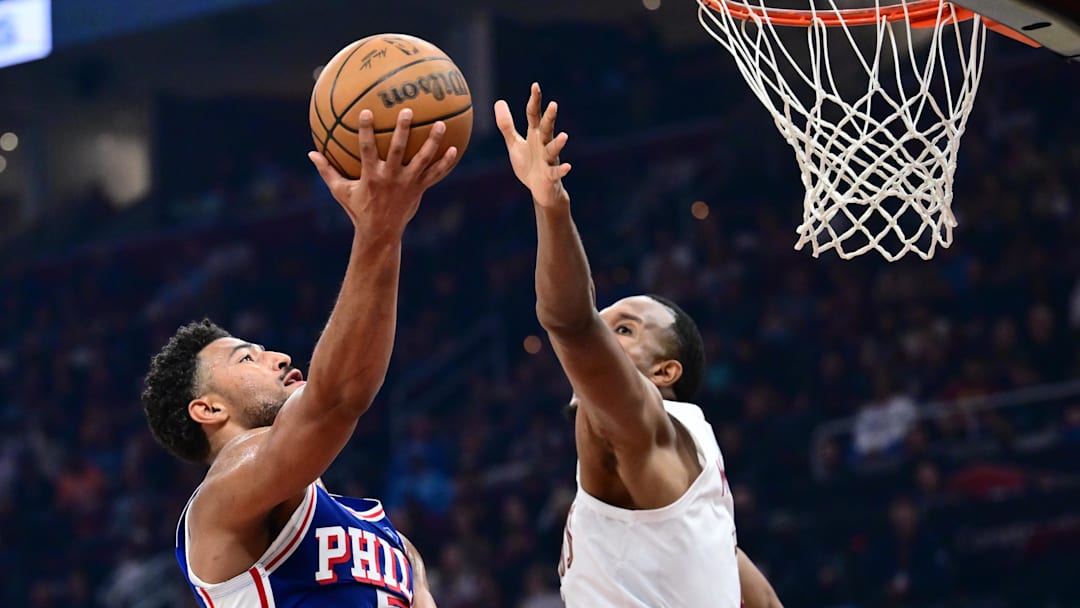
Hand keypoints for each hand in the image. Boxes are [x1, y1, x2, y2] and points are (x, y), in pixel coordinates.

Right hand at [309, 108, 457, 237]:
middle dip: (402, 130)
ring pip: (423, 160)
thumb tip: (310, 153)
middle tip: (407, 111)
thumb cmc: (359, 209)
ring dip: (433, 142)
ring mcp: (408, 184)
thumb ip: (327, 171)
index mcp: (371, 176)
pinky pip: (436, 175)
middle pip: (398, 150)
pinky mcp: (420, 189)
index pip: (367, 149)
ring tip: (442, 124)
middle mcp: (391, 178)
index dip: (365, 131)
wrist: (380, 233)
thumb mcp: (340, 191)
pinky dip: (446, 163)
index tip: (366, 111)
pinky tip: (455, 149)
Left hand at [494, 82, 571, 207]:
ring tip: (565, 136)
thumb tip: (499, 101)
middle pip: (547, 128)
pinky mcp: (551, 175)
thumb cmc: (528, 164)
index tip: (535, 85)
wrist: (539, 190)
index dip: (535, 101)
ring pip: (554, 149)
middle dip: (550, 118)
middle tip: (553, 105)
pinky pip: (556, 172)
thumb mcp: (514, 143)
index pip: (534, 114)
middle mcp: (544, 144)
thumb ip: (507, 125)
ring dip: (559, 143)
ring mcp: (548, 159)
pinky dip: (562, 169)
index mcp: (535, 135)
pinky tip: (568, 166)